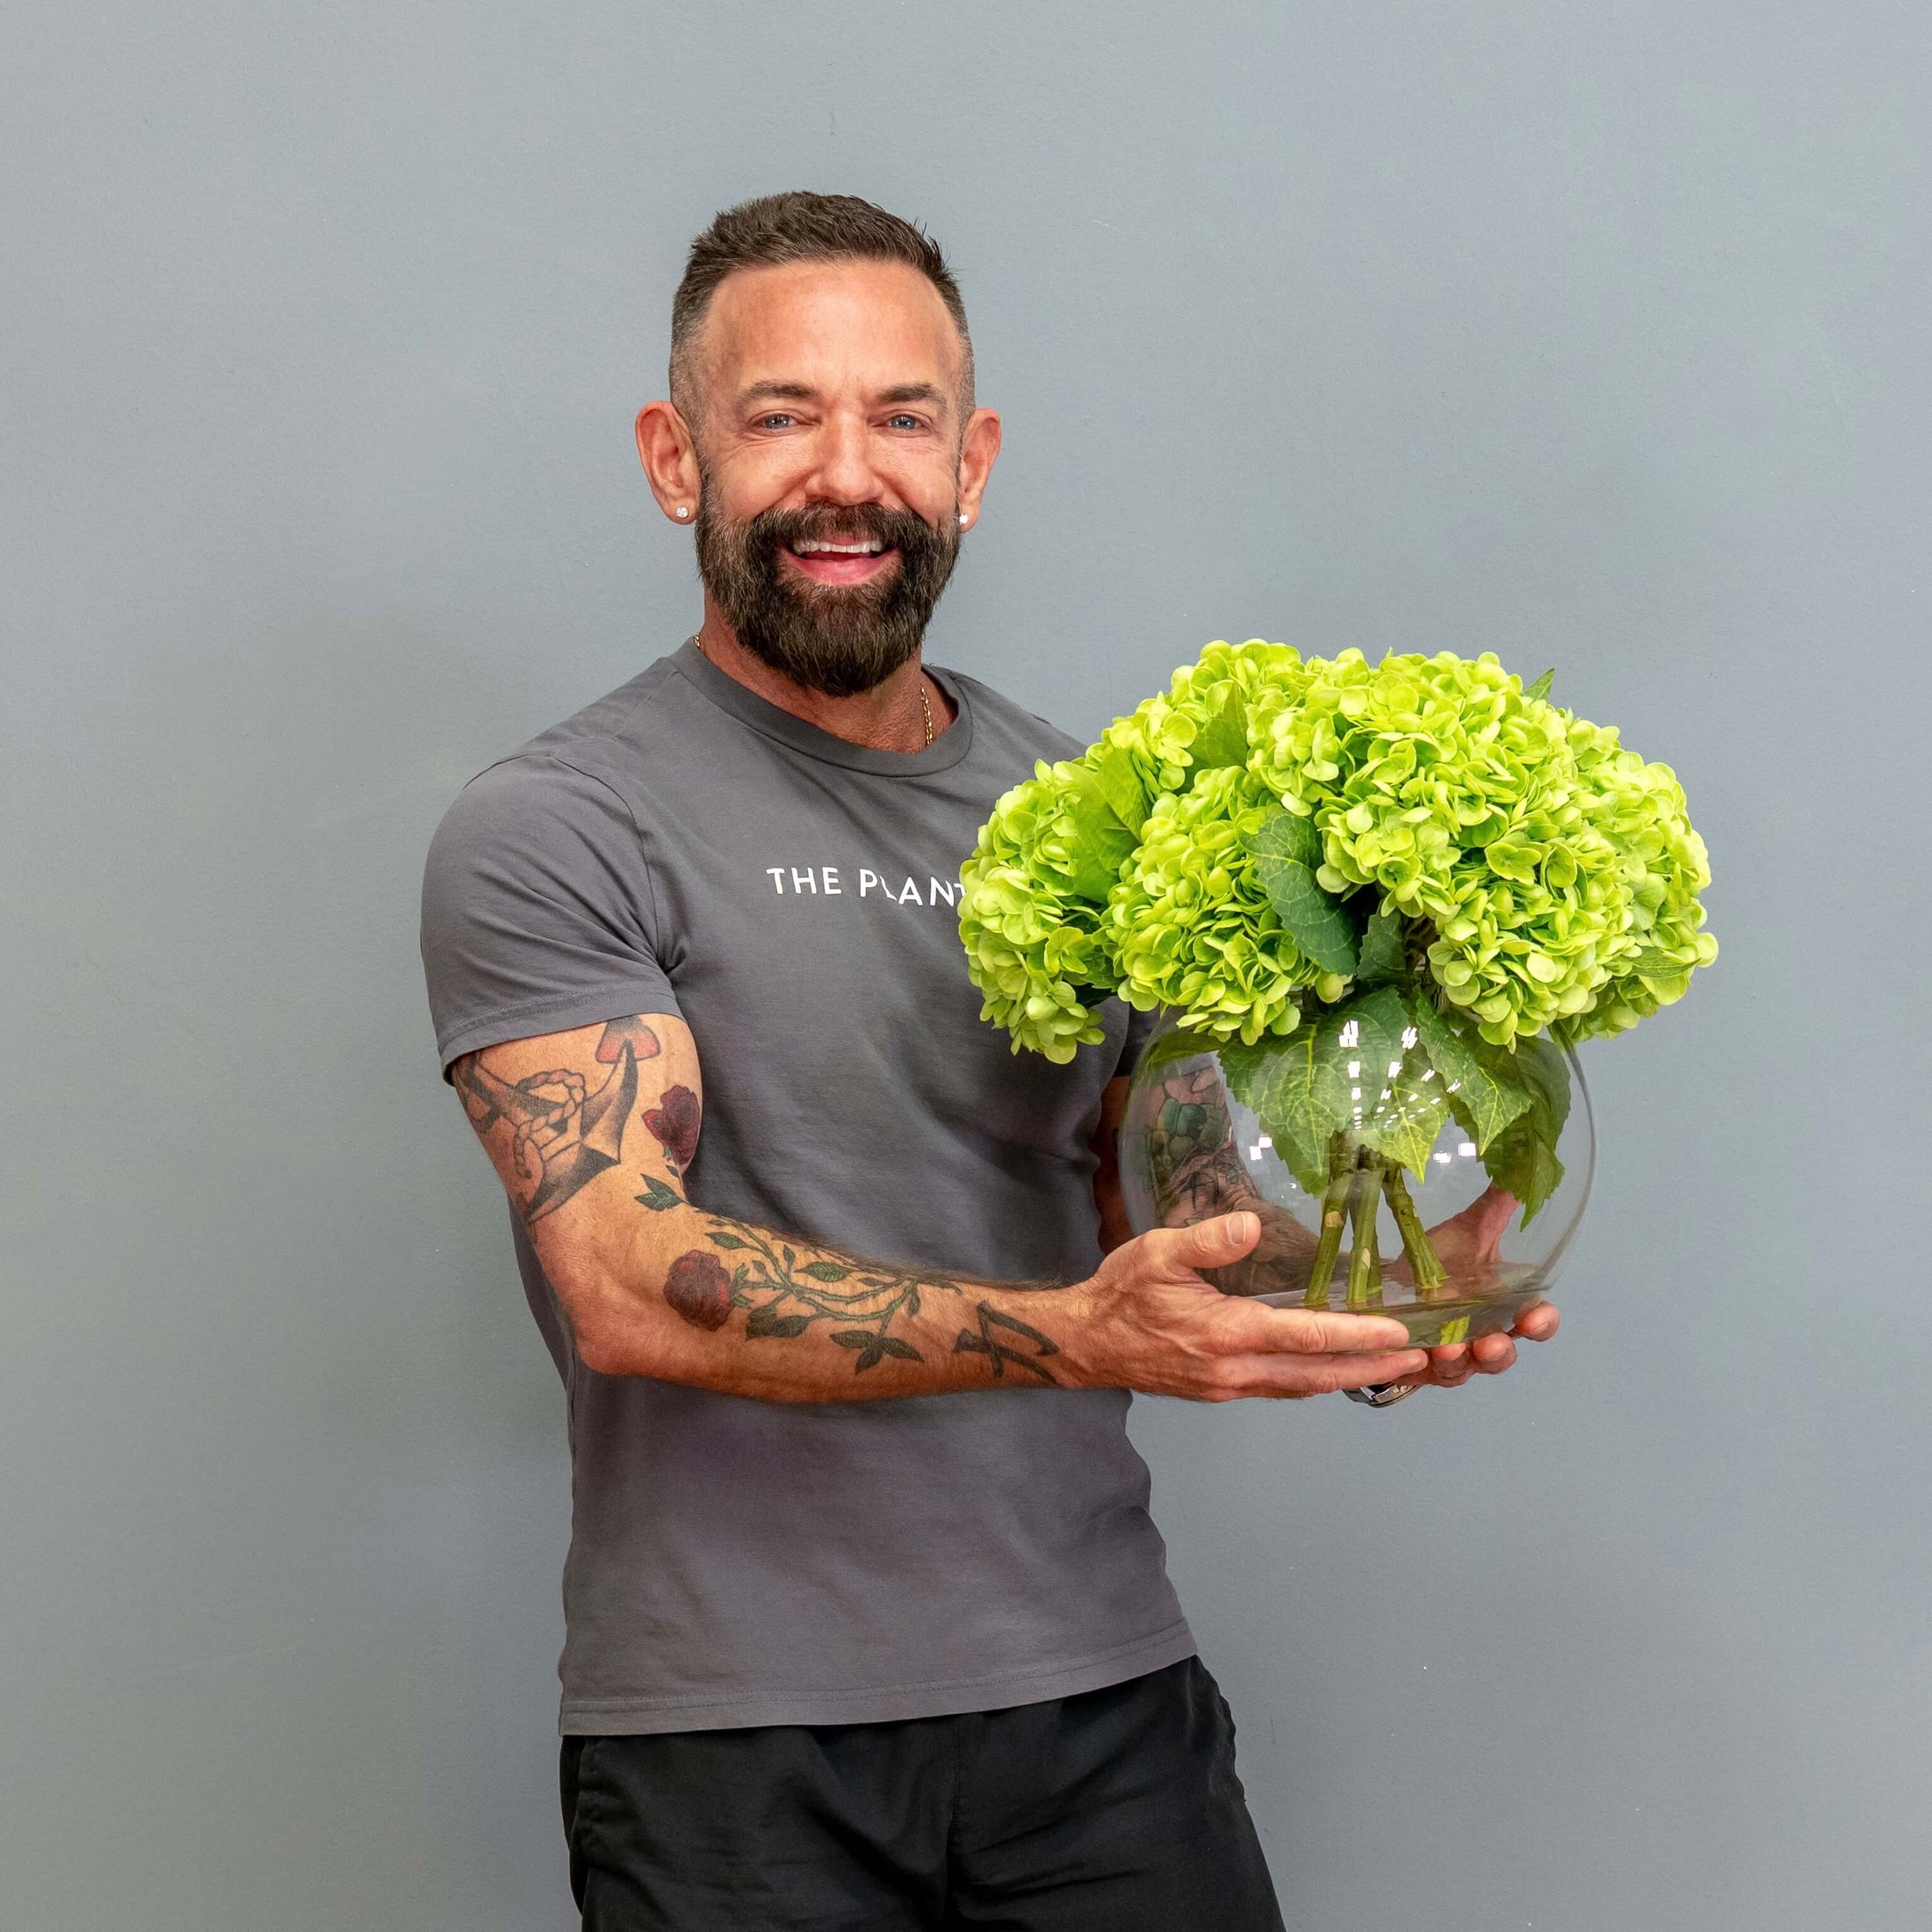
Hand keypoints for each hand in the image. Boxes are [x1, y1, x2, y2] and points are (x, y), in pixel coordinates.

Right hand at [1061, 1212, 1430, 1400]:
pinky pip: (1280, 1388)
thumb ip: (1206, 1240)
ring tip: (1391, 1368)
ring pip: (1301, 1387)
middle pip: (1317, 1374)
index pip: (1306, 1336)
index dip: (1356, 1335)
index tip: (1399, 1333)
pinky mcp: (1220, 1390)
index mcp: (1226, 1334)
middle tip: (1420, 1361)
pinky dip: (1314, 1379)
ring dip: (1348, 1378)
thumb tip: (1251, 1225)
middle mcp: (1235, 1370)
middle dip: (1371, 1368)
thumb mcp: (1156, 1252)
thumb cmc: (1120, 1293)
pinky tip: (1331, 1368)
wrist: (1084, 1344)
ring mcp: (1228, 1387)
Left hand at [1397, 1185, 1559, 1390]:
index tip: (1536, 1316)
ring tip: (1450, 1349)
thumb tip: (1522, 1169)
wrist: (1390, 1282)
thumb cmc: (1439, 1260)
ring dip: (1462, 1362)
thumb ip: (1497, 1207)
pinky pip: (1426, 1373)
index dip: (1542, 1323)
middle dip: (1502, 1351)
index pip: (1536, 1322)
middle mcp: (1483, 1335)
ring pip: (1466, 1369)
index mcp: (1503, 1306)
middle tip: (1494, 1341)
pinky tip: (1420, 1353)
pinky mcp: (1420, 1365)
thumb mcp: (1467, 1232)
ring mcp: (1453, 1355)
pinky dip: (1426, 1366)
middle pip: (1504, 1354)